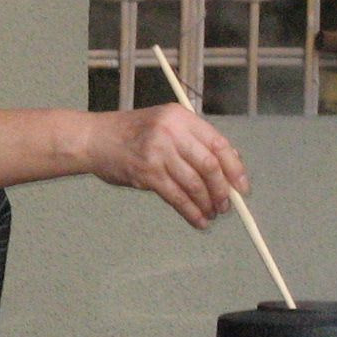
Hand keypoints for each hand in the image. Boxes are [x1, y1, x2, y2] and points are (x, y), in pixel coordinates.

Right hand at [82, 105, 249, 228]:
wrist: (94, 139)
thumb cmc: (129, 133)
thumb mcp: (164, 124)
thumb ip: (192, 140)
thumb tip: (227, 166)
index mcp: (181, 117)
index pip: (218, 144)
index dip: (235, 168)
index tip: (242, 186)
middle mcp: (172, 132)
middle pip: (210, 166)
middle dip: (222, 190)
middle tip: (227, 205)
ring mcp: (158, 153)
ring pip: (195, 184)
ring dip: (207, 204)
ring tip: (212, 213)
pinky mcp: (147, 173)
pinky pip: (176, 197)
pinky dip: (191, 212)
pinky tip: (198, 220)